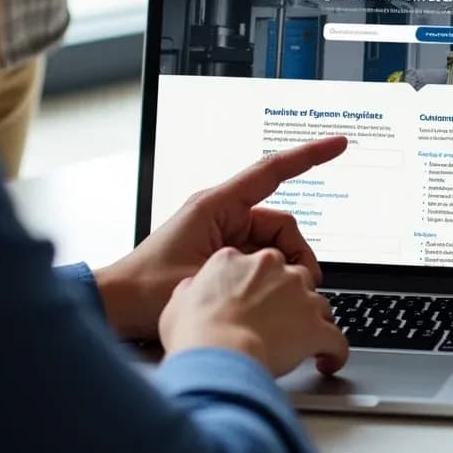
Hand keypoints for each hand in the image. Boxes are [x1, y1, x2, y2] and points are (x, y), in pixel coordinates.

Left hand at [93, 136, 347, 339]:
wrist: (115, 307)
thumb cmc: (144, 290)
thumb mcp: (202, 277)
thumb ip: (246, 270)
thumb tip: (286, 273)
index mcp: (216, 206)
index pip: (272, 171)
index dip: (309, 155)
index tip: (338, 145)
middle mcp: (223, 214)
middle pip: (282, 224)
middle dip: (298, 255)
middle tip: (302, 286)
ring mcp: (223, 234)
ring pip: (275, 245)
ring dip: (283, 270)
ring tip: (276, 299)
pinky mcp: (223, 254)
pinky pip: (260, 258)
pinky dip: (268, 275)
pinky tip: (263, 299)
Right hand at [159, 245, 348, 376]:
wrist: (216, 354)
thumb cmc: (194, 333)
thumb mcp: (177, 303)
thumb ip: (192, 290)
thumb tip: (194, 291)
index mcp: (237, 260)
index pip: (257, 265)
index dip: (258, 285)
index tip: (257, 301)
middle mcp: (272, 268)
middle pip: (293, 278)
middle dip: (290, 300)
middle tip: (279, 322)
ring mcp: (298, 294)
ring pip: (318, 304)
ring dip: (313, 322)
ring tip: (303, 344)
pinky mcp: (315, 325)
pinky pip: (336, 339)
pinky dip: (335, 352)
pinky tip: (329, 362)